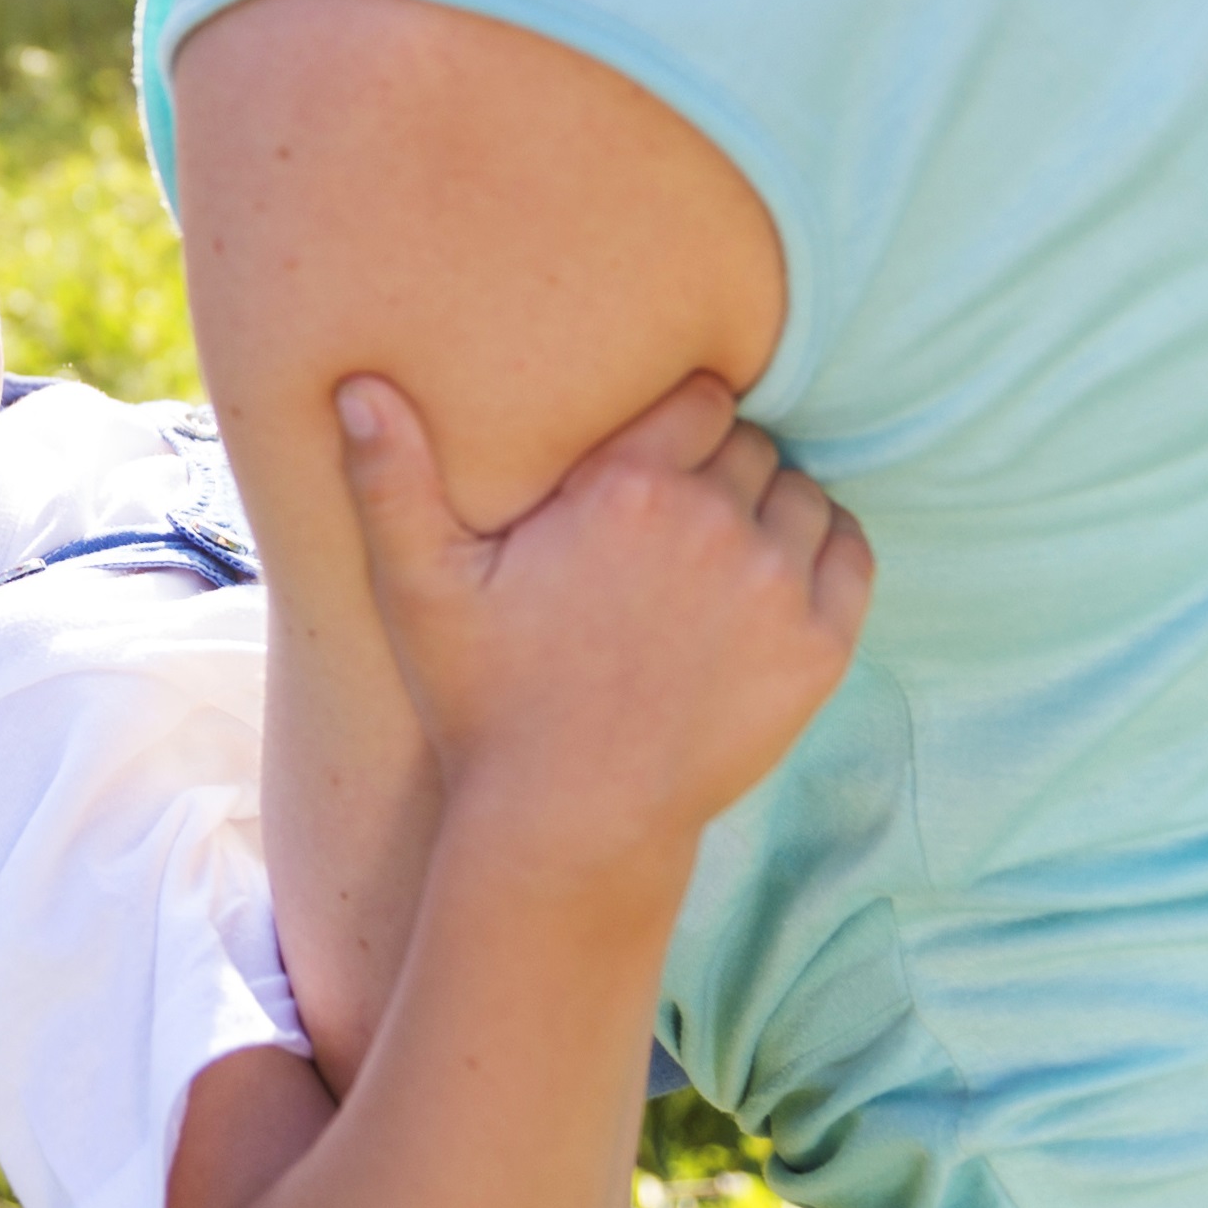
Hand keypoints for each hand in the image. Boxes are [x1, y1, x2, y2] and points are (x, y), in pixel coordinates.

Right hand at [336, 371, 871, 884]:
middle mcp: (712, 520)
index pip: (700, 398)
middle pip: (748, 444)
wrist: (568, 824)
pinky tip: (778, 573)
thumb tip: (358, 384)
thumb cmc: (486, 698)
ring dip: (770, 506)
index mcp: (626, 485)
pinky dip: (824, 548)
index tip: (654, 455)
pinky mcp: (817, 648)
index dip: (679, 418)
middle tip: (674, 515)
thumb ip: (390, 476)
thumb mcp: (419, 584)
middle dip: (717, 465)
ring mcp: (775, 585)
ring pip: (800, 492)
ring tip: (722, 548)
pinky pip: (850, 553)